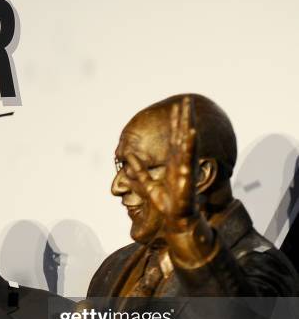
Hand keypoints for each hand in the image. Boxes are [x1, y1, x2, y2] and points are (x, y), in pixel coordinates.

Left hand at [125, 96, 198, 231]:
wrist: (176, 218)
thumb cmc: (165, 203)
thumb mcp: (145, 183)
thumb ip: (138, 170)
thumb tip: (127, 158)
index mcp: (174, 162)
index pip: (175, 138)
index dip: (176, 123)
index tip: (177, 107)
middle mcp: (182, 160)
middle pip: (183, 134)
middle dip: (185, 117)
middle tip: (186, 100)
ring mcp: (186, 165)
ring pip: (188, 140)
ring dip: (188, 124)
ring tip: (189, 109)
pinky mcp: (187, 173)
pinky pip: (189, 155)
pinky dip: (190, 143)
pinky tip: (191, 131)